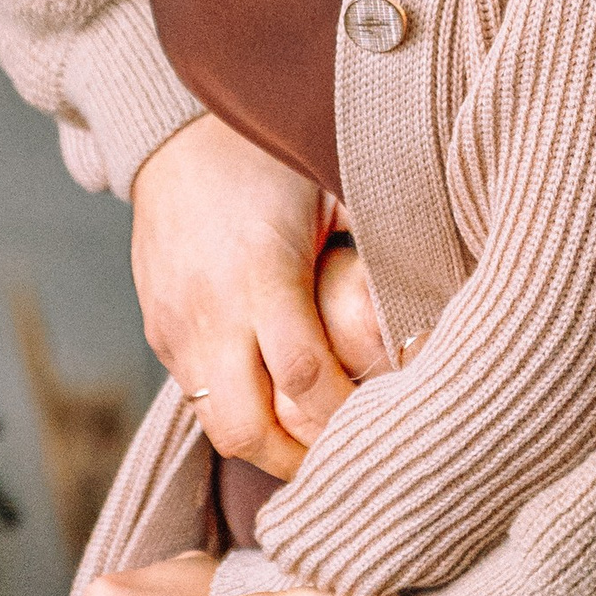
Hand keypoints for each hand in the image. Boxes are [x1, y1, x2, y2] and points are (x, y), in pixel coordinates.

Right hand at [129, 115, 383, 475]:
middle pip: (248, 428)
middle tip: (345, 459)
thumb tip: (437, 307)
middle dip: (299, 458)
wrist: (173, 136)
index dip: (344, 415)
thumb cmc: (270, 157)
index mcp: (262, 270)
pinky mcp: (158, 332)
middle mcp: (211, 307)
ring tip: (314, 440)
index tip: (381, 423)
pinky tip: (276, 400)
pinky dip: (238, 410)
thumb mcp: (332, 185)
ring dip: (266, 442)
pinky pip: (198, 398)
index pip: (304, 377)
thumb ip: (380, 247)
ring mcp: (176, 325)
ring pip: (216, 426)